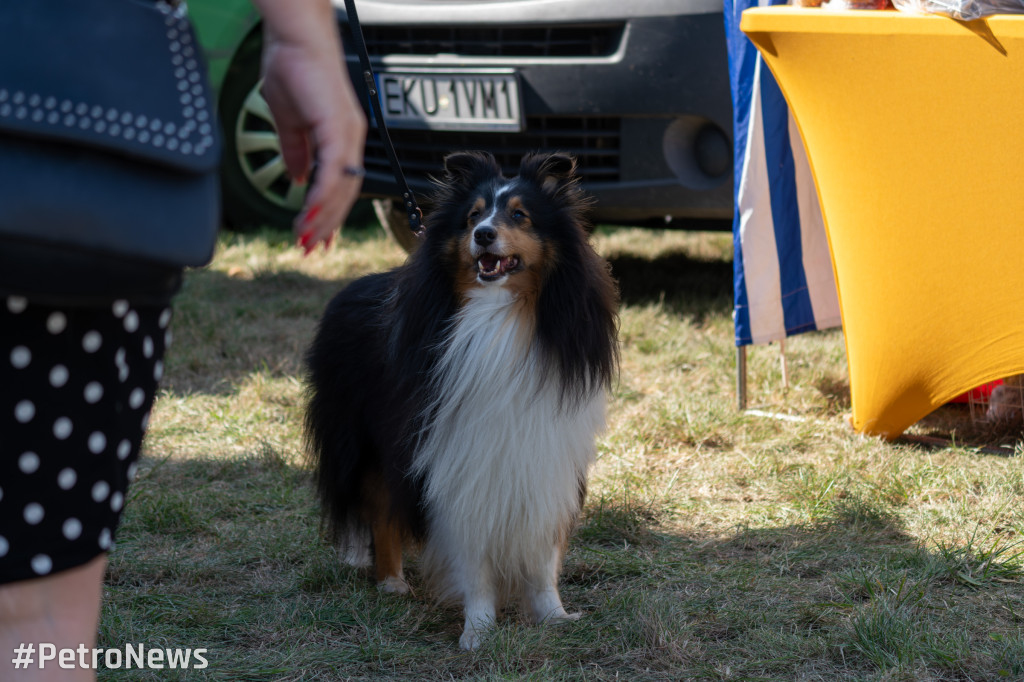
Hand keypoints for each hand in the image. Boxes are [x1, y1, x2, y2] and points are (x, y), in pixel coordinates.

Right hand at [256, 3, 366, 252]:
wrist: (295, 35)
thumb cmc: (292, 66)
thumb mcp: (290, 120)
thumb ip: (296, 151)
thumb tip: (296, 179)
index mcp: (342, 137)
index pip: (339, 185)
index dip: (327, 212)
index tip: (314, 235)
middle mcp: (350, 139)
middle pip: (343, 194)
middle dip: (325, 224)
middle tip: (309, 247)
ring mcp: (348, 134)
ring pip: (340, 188)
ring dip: (321, 217)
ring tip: (304, 239)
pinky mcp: (338, 127)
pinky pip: (331, 172)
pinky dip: (320, 196)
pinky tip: (307, 215)